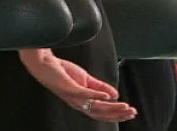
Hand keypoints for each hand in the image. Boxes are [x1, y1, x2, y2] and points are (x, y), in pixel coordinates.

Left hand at [16, 49, 135, 121]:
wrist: (44, 63)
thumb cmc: (62, 72)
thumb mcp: (85, 80)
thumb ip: (100, 87)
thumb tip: (115, 94)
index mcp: (82, 102)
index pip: (101, 113)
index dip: (116, 114)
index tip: (130, 113)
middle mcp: (77, 103)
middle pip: (100, 113)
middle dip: (117, 114)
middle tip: (131, 112)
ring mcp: (73, 96)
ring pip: (95, 106)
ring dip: (111, 107)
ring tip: (124, 106)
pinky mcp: (68, 87)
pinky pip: (84, 94)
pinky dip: (97, 95)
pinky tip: (108, 96)